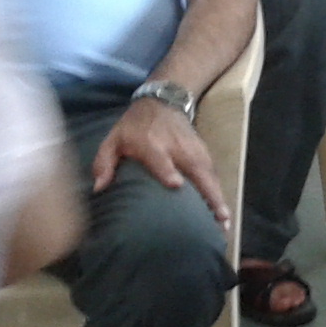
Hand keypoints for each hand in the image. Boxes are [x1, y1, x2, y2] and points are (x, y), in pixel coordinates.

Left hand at [90, 98, 227, 227]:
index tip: (176, 185)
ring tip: (226, 223)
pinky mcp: (205, 154)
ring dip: (219, 198)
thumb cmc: (134, 127)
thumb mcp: (113, 139)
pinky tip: (223, 213)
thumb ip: (104, 162)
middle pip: (196, 170)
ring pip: (210, 176)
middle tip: (218, 219)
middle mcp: (178, 148)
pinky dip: (220, 193)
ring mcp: (195, 151)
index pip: (161, 158)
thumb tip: (99, 188)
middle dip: (208, 193)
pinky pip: (214, 175)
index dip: (168, 170)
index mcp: (152, 144)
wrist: (162, 102)